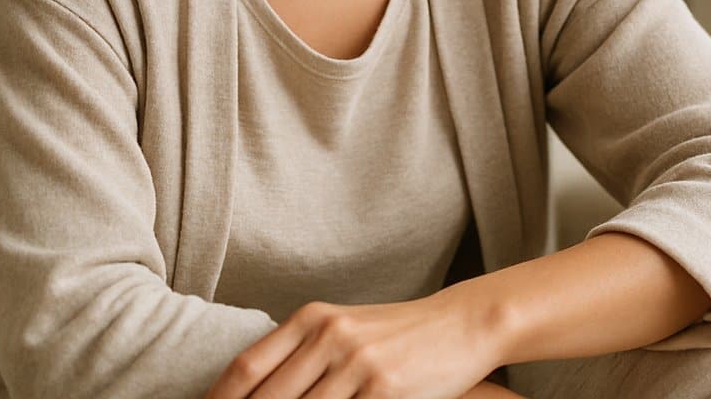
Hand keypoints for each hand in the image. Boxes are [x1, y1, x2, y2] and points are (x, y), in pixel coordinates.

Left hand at [202, 289, 500, 398]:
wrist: (463, 324)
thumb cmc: (398, 334)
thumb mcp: (344, 330)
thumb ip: (301, 355)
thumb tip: (255, 392)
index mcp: (313, 318)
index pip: (247, 368)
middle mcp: (329, 336)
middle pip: (267, 398)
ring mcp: (357, 364)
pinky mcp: (385, 389)